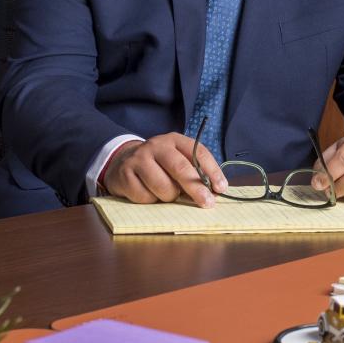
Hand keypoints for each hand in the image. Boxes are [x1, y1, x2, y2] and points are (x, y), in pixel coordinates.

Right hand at [102, 134, 227, 207]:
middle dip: (196, 188)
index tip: (221, 188)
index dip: (212, 171)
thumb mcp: (177, 161)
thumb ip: (194, 172)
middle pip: (180, 168)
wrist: (122, 162)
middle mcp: (156, 146)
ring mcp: (138, 159)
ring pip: (163, 187)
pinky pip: (145, 197)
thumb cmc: (158, 165)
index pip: (198, 152)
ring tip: (167, 193)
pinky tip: (149, 193)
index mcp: (175, 140)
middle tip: (207, 203)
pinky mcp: (124, 175)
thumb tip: (214, 192)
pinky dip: (151, 201)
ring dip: (169, 197)